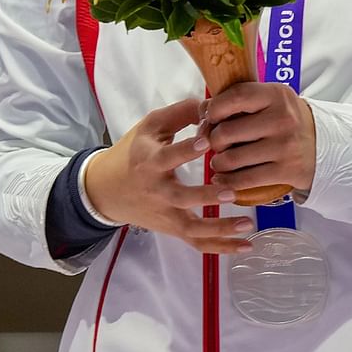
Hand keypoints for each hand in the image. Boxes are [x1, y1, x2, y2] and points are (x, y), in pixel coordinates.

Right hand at [82, 96, 249, 253]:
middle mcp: (157, 191)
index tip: (208, 142)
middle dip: (206, 197)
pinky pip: (196, 243)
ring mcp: (165, 214)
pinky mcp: (172, 228)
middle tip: (232, 192)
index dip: (186, 150)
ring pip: (191, 228)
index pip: (168, 157)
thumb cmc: (133, 152)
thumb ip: (180, 114)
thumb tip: (212, 105)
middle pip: (181, 198)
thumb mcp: (149, 127)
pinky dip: (220, 247)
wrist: (104, 190)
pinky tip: (246, 245)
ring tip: (247, 224)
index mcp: (150, 163)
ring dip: (219, 228)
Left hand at [202, 82, 317, 192]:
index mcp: (277, 95)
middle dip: (213, 141)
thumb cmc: (287, 122)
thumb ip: (240, 100)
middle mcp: (283, 119)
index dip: (213, 109)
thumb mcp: (271, 100)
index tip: (211, 118)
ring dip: (218, 163)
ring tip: (221, 161)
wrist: (324, 146)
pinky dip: (227, 182)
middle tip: (217, 144)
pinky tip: (224, 178)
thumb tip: (202, 111)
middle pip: (225, 132)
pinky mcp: (286, 170)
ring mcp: (285, 146)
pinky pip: (243, 180)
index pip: (234, 97)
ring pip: (230, 159)